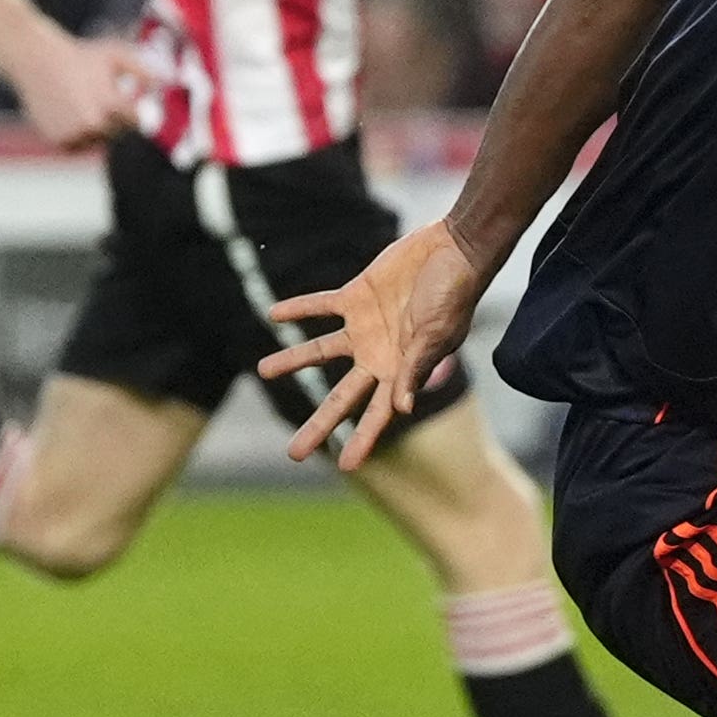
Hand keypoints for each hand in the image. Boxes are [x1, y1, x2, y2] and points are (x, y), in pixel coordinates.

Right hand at [10, 32, 150, 150]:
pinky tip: (69, 113)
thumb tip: (164, 85)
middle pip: (118, 133)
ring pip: (98, 141)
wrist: (37, 59)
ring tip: (81, 104)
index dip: (132, 110)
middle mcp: (93, 123)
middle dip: (114, 120)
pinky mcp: (59, 141)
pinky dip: (77, 136)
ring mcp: (74, 134)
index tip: (121, 98)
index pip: (137, 121)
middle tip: (95, 98)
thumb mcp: (115, 55)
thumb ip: (142, 71)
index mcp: (111, 104)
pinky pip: (78, 146)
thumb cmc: (80, 56)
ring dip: (96, 130)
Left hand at [260, 218, 489, 466]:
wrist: (454, 250)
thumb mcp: (435, 336)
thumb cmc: (453, 296)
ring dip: (292, 360)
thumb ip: (414, 369)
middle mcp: (379, 355)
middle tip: (294, 453)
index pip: (377, 415)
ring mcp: (365, 327)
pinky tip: (274, 315)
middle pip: (341, 398)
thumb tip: (401, 410)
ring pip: (320, 351)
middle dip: (319, 425)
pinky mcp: (356, 296)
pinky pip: (320, 306)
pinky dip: (298, 310)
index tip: (344, 466)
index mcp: (401, 370)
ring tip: (262, 372)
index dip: (362, 441)